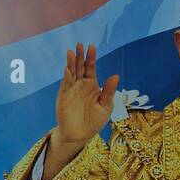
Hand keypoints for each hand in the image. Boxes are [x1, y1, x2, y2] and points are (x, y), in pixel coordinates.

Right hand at [30, 42, 119, 179]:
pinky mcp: (63, 96)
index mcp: (92, 85)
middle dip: (80, 56)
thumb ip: (109, 91)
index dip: (91, 58)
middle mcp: (81, 85)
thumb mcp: (105, 106)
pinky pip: (65, 84)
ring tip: (71, 51)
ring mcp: (71, 90)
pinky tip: (68, 68)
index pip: (91, 68)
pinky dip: (66, 76)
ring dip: (71, 62)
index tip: (92, 46)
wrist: (79, 135)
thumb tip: (115, 75)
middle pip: (80, 67)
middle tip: (80, 44)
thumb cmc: (93, 121)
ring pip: (71, 73)